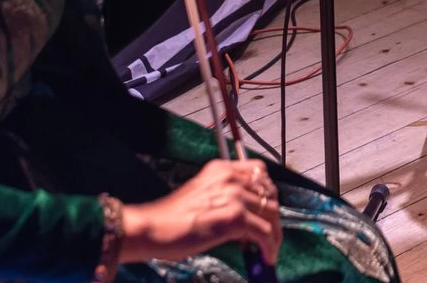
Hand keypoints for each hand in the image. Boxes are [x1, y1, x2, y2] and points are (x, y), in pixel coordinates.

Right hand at [119, 159, 280, 264]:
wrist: (152, 228)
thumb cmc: (171, 219)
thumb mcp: (202, 196)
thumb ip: (226, 198)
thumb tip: (250, 219)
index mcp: (221, 169)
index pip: (259, 171)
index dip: (267, 192)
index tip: (267, 209)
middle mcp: (230, 177)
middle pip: (269, 193)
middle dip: (274, 216)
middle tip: (271, 234)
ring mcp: (234, 196)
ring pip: (271, 213)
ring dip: (274, 235)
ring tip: (269, 250)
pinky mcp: (234, 218)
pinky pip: (265, 232)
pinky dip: (270, 247)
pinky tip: (266, 257)